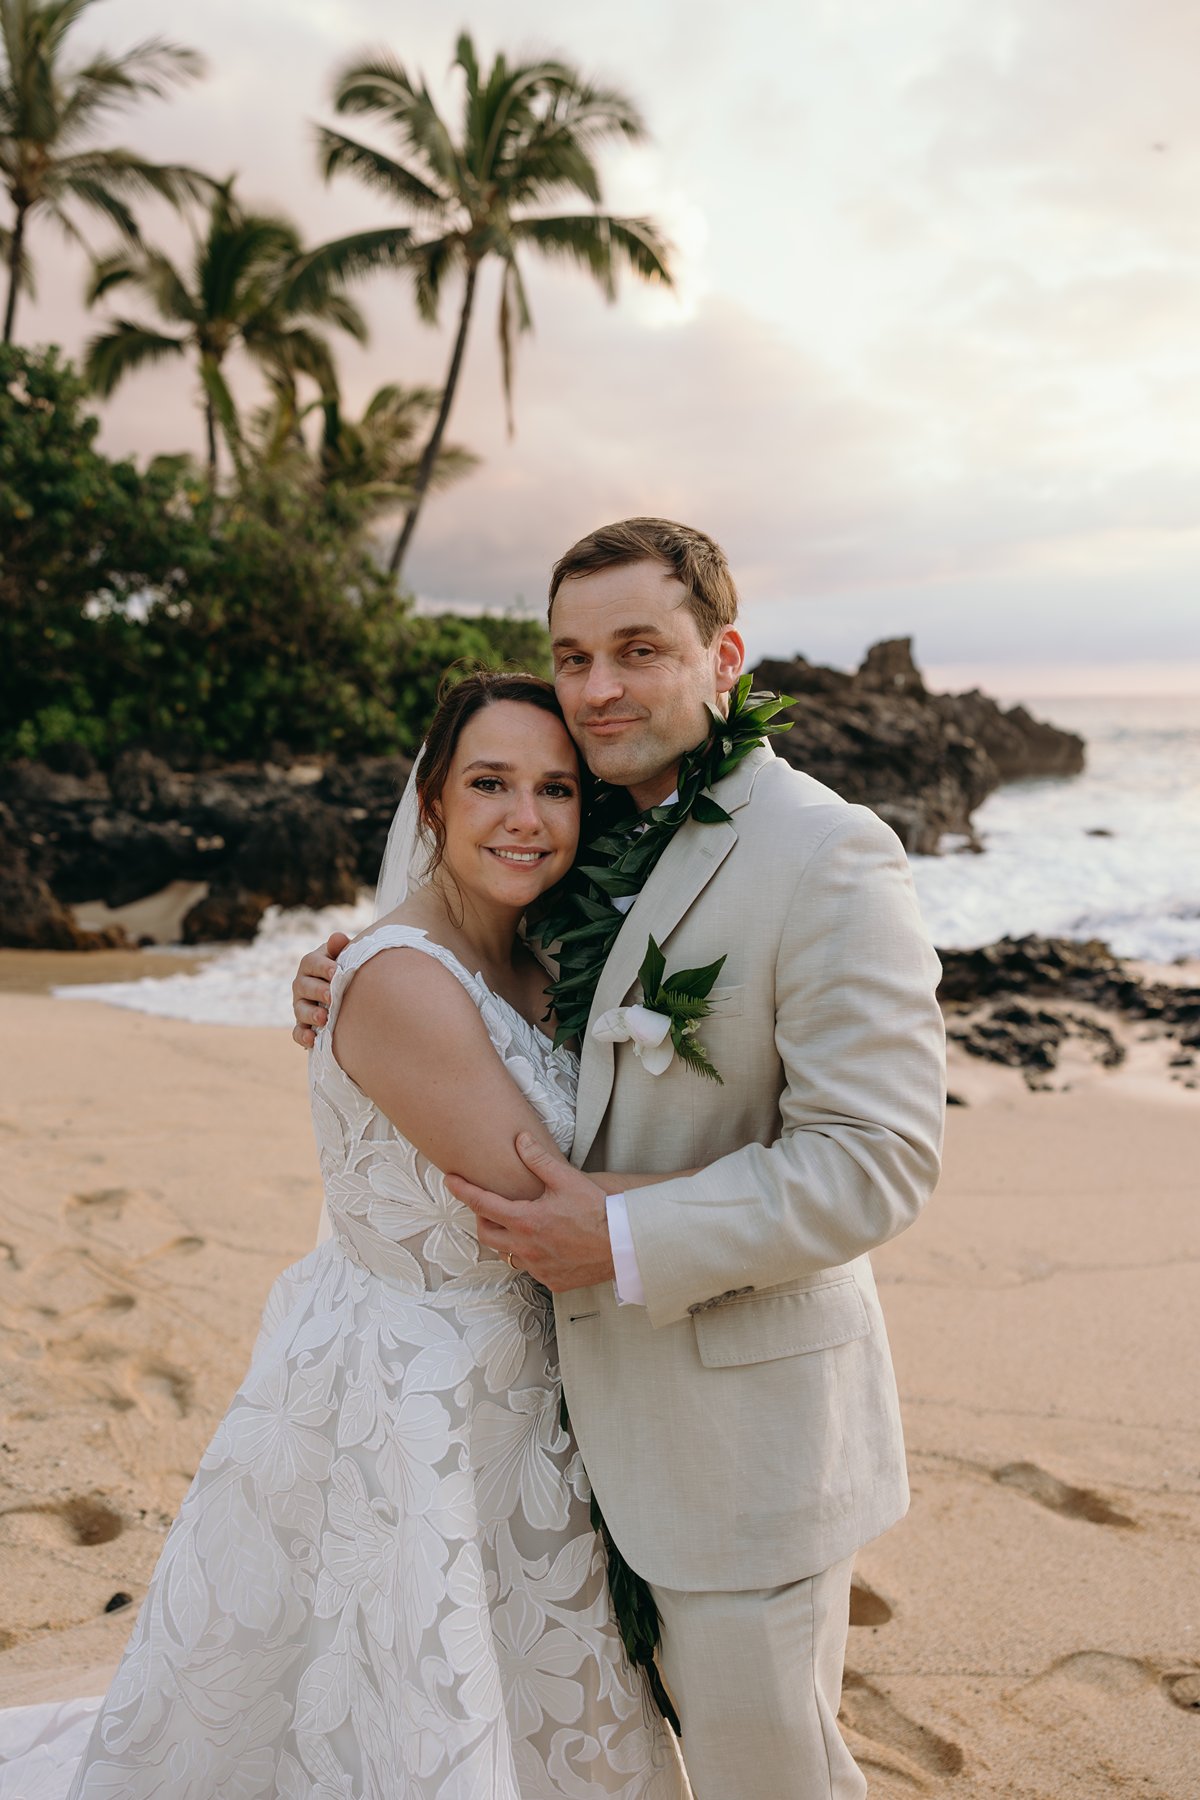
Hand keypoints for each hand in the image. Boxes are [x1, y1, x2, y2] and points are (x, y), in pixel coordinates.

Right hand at [291, 932, 350, 1047]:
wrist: (349, 990)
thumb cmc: (346, 969)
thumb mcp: (344, 956)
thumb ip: (340, 948)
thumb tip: (338, 938)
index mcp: (311, 964)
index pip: (311, 962)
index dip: (322, 967)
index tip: (335, 971)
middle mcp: (302, 984)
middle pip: (304, 986)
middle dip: (318, 991)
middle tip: (331, 996)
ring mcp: (301, 1005)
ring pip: (300, 1010)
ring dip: (311, 1014)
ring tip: (324, 1019)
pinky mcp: (303, 1025)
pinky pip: (298, 1032)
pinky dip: (303, 1036)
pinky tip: (312, 1040)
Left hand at [446, 1133, 615, 1292]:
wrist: (624, 1244)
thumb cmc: (597, 1211)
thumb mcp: (567, 1179)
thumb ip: (539, 1160)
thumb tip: (520, 1140)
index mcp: (526, 1221)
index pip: (482, 1204)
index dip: (463, 1190)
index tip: (450, 1180)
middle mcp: (526, 1248)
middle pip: (486, 1234)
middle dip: (482, 1218)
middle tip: (491, 1205)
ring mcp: (538, 1268)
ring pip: (507, 1254)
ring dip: (506, 1238)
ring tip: (518, 1224)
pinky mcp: (552, 1281)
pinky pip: (530, 1268)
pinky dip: (530, 1255)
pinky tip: (544, 1244)